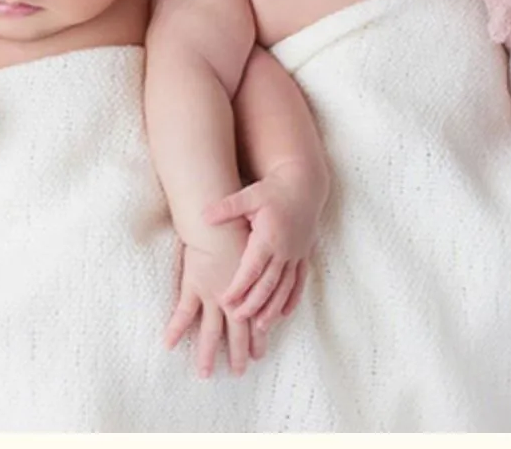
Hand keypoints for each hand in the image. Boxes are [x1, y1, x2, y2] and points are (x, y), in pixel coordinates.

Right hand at [164, 229, 266, 377]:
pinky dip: (175, 329)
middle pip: (237, 334)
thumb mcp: (258, 250)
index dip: (258, 338)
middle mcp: (234, 300)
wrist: (223, 225)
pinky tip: (167, 345)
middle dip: (239, 354)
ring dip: (208, 353)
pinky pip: (183, 314)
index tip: (259, 355)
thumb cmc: (241, 231)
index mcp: (251, 292)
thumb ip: (262, 266)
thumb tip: (272, 271)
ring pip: (210, 331)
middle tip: (238, 372)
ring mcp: (213, 296)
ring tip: (204, 373)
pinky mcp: (194, 287)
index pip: (256, 322)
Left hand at [202, 161, 321, 329]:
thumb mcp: (249, 195)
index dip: (239, 286)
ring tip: (261, 327)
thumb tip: (204, 215)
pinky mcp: (304, 254)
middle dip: (253, 304)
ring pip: (285, 287)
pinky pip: (299, 281)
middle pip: (268, 283)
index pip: (251, 268)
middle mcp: (284, 250)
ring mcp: (296, 254)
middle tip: (238, 320)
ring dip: (273, 308)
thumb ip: (227, 207)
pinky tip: (285, 313)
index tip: (225, 301)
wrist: (305, 184)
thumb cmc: (274, 189)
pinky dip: (292, 298)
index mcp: (268, 237)